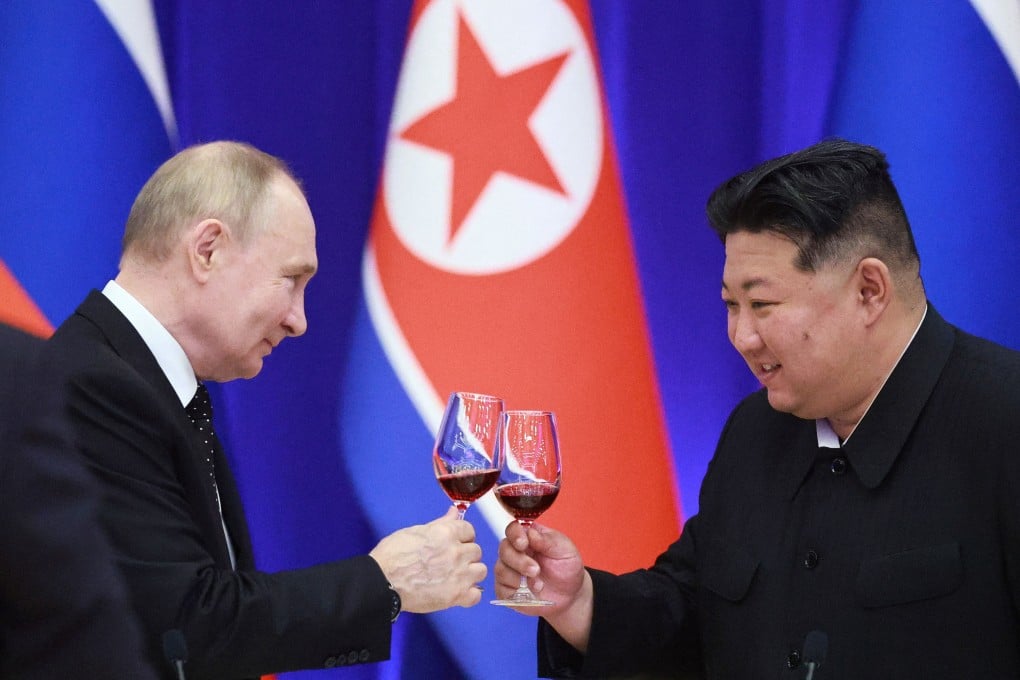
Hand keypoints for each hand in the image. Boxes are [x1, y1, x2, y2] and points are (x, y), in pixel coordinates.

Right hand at [369, 506, 485, 612]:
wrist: (382, 582)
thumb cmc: (392, 556)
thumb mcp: (414, 531)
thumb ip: (439, 523)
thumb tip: (454, 512)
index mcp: (446, 533)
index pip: (469, 530)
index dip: (461, 537)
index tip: (454, 543)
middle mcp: (456, 552)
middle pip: (476, 550)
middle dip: (465, 555)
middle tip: (450, 562)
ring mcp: (458, 575)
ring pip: (480, 571)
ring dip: (470, 573)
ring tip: (455, 577)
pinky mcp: (455, 596)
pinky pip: (476, 595)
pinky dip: (468, 595)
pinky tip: (457, 592)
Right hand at [495, 521, 593, 651]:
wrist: (570, 594)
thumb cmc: (567, 567)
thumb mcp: (564, 549)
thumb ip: (547, 540)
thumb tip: (530, 532)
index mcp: (528, 537)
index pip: (513, 529)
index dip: (515, 535)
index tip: (524, 544)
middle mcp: (515, 552)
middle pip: (504, 549)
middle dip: (519, 561)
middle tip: (536, 570)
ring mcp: (509, 571)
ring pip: (501, 569)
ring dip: (519, 578)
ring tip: (539, 585)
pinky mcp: (507, 590)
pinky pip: (501, 589)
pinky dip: (515, 592)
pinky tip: (530, 593)